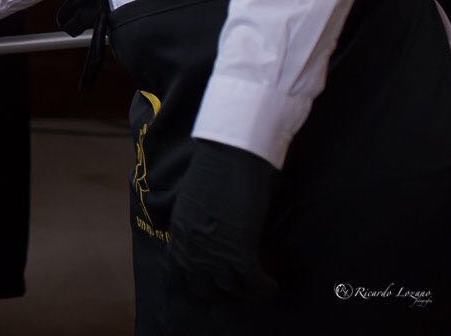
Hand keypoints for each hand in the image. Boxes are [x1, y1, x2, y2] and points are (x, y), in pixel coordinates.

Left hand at [167, 140, 277, 302]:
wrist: (228, 154)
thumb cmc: (212, 169)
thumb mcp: (189, 199)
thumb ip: (191, 222)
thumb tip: (199, 234)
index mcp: (177, 234)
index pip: (178, 275)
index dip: (196, 285)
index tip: (212, 287)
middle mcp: (191, 248)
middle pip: (202, 290)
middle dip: (221, 296)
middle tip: (238, 292)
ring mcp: (213, 252)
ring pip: (230, 292)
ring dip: (245, 294)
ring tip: (257, 289)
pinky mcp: (239, 251)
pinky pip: (252, 283)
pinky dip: (264, 288)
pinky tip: (272, 285)